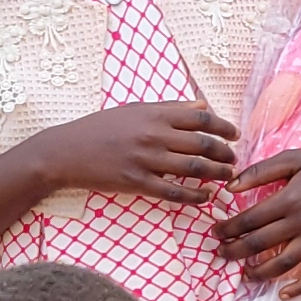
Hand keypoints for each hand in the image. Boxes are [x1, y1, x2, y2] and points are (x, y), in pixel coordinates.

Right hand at [40, 97, 234, 206]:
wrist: (65, 151)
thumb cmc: (100, 128)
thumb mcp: (134, 110)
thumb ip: (170, 108)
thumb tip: (202, 104)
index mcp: (154, 114)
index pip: (201, 118)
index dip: (223, 127)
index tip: (235, 134)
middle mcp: (153, 135)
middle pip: (203, 144)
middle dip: (226, 153)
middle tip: (234, 159)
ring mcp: (146, 160)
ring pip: (194, 168)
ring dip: (217, 173)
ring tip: (227, 176)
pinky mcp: (137, 182)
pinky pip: (174, 191)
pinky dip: (195, 195)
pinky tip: (206, 196)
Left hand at [217, 141, 300, 291]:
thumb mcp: (294, 157)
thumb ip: (261, 171)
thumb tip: (230, 185)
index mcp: (290, 198)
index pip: (250, 219)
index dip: (229, 228)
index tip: (216, 232)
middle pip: (261, 243)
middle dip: (236, 251)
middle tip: (221, 253)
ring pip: (284, 263)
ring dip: (261, 272)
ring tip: (246, 274)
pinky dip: (300, 287)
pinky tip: (284, 294)